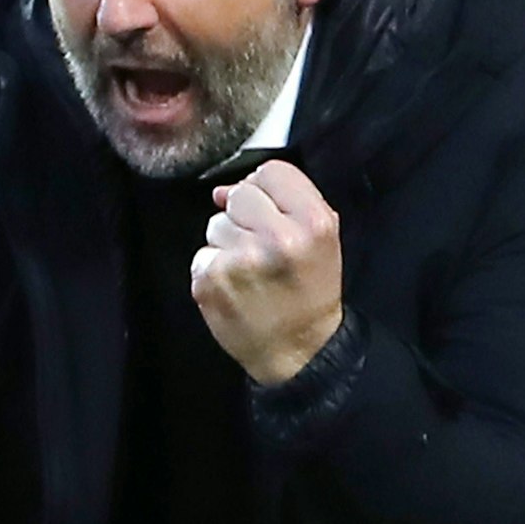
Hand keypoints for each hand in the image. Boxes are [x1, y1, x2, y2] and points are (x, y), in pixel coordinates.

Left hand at [190, 160, 343, 384]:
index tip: (272, 213)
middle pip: (239, 194)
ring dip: (227, 243)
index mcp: (313, 223)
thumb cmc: (309, 293)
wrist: (299, 352)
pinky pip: (202, 254)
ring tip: (250, 271)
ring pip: (216, 224)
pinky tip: (235, 287)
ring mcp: (241, 260)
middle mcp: (278, 238)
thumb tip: (223, 189)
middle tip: (261, 248)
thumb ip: (287, 200)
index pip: (271, 171)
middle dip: (245, 217)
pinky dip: (213, 269)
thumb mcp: (322, 240)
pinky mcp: (211, 281)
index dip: (267, 191)